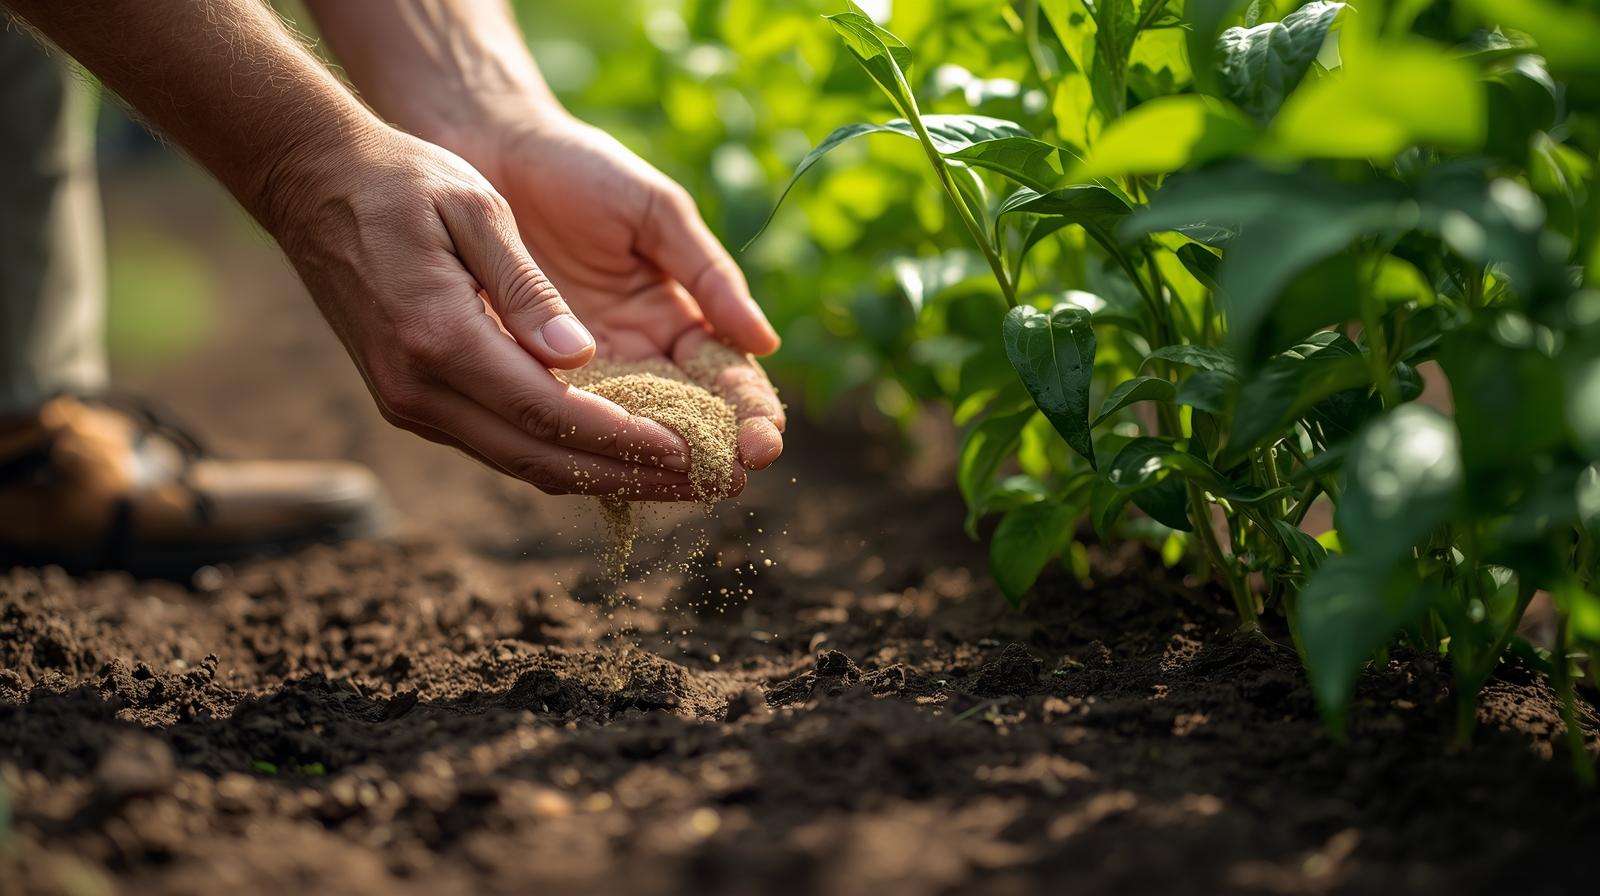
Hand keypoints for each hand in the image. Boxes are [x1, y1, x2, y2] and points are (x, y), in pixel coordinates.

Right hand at [267, 125, 708, 499]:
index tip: (684, 453)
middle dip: (626, 478)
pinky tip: (612, 456)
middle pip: (539, 459)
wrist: (312, 183)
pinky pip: (498, 444)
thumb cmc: (403, 180)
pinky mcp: (412, 401)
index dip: (622, 441)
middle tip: (702, 485)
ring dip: (599, 478)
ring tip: (672, 482)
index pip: (549, 413)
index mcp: (438, 339)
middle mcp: (419, 389)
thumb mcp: (475, 210)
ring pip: (519, 463)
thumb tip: (579, 359)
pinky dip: (561, 456)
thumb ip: (527, 289)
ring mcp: (410, 402)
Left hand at [446, 111, 785, 472]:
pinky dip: (583, 444)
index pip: (726, 378)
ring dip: (656, 462)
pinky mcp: (526, 374)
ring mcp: (583, 372)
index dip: (749, 411)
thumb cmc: (582, 170)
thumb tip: (764, 342)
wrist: (490, 147)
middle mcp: (636, 355)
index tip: (762, 442)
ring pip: (627, 432)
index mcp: (678, 317)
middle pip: (686, 419)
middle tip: (731, 479)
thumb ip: (708, 275)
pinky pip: (558, 419)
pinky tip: (605, 470)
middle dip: (712, 450)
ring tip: (681, 488)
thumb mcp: (656, 213)